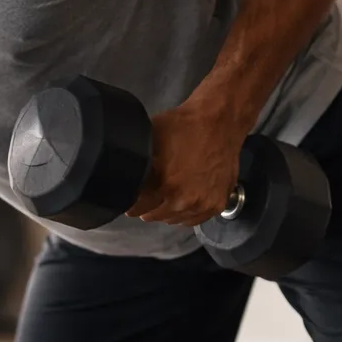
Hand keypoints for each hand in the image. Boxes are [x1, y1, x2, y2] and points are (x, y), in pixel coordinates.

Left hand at [125, 103, 242, 225]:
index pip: (138, 207)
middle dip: (147, 207)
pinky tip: (180, 203)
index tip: (129, 199)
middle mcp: (185, 200)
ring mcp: (203, 204)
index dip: (131, 202)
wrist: (219, 121)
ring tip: (163, 199)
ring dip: (166, 212)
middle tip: (145, 199)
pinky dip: (185, 214)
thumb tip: (122, 172)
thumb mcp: (150, 138)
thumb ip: (137, 161)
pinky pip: (194, 220)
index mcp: (166, 185)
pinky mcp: (218, 204)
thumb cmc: (184, 126)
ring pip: (175, 220)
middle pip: (155, 216)